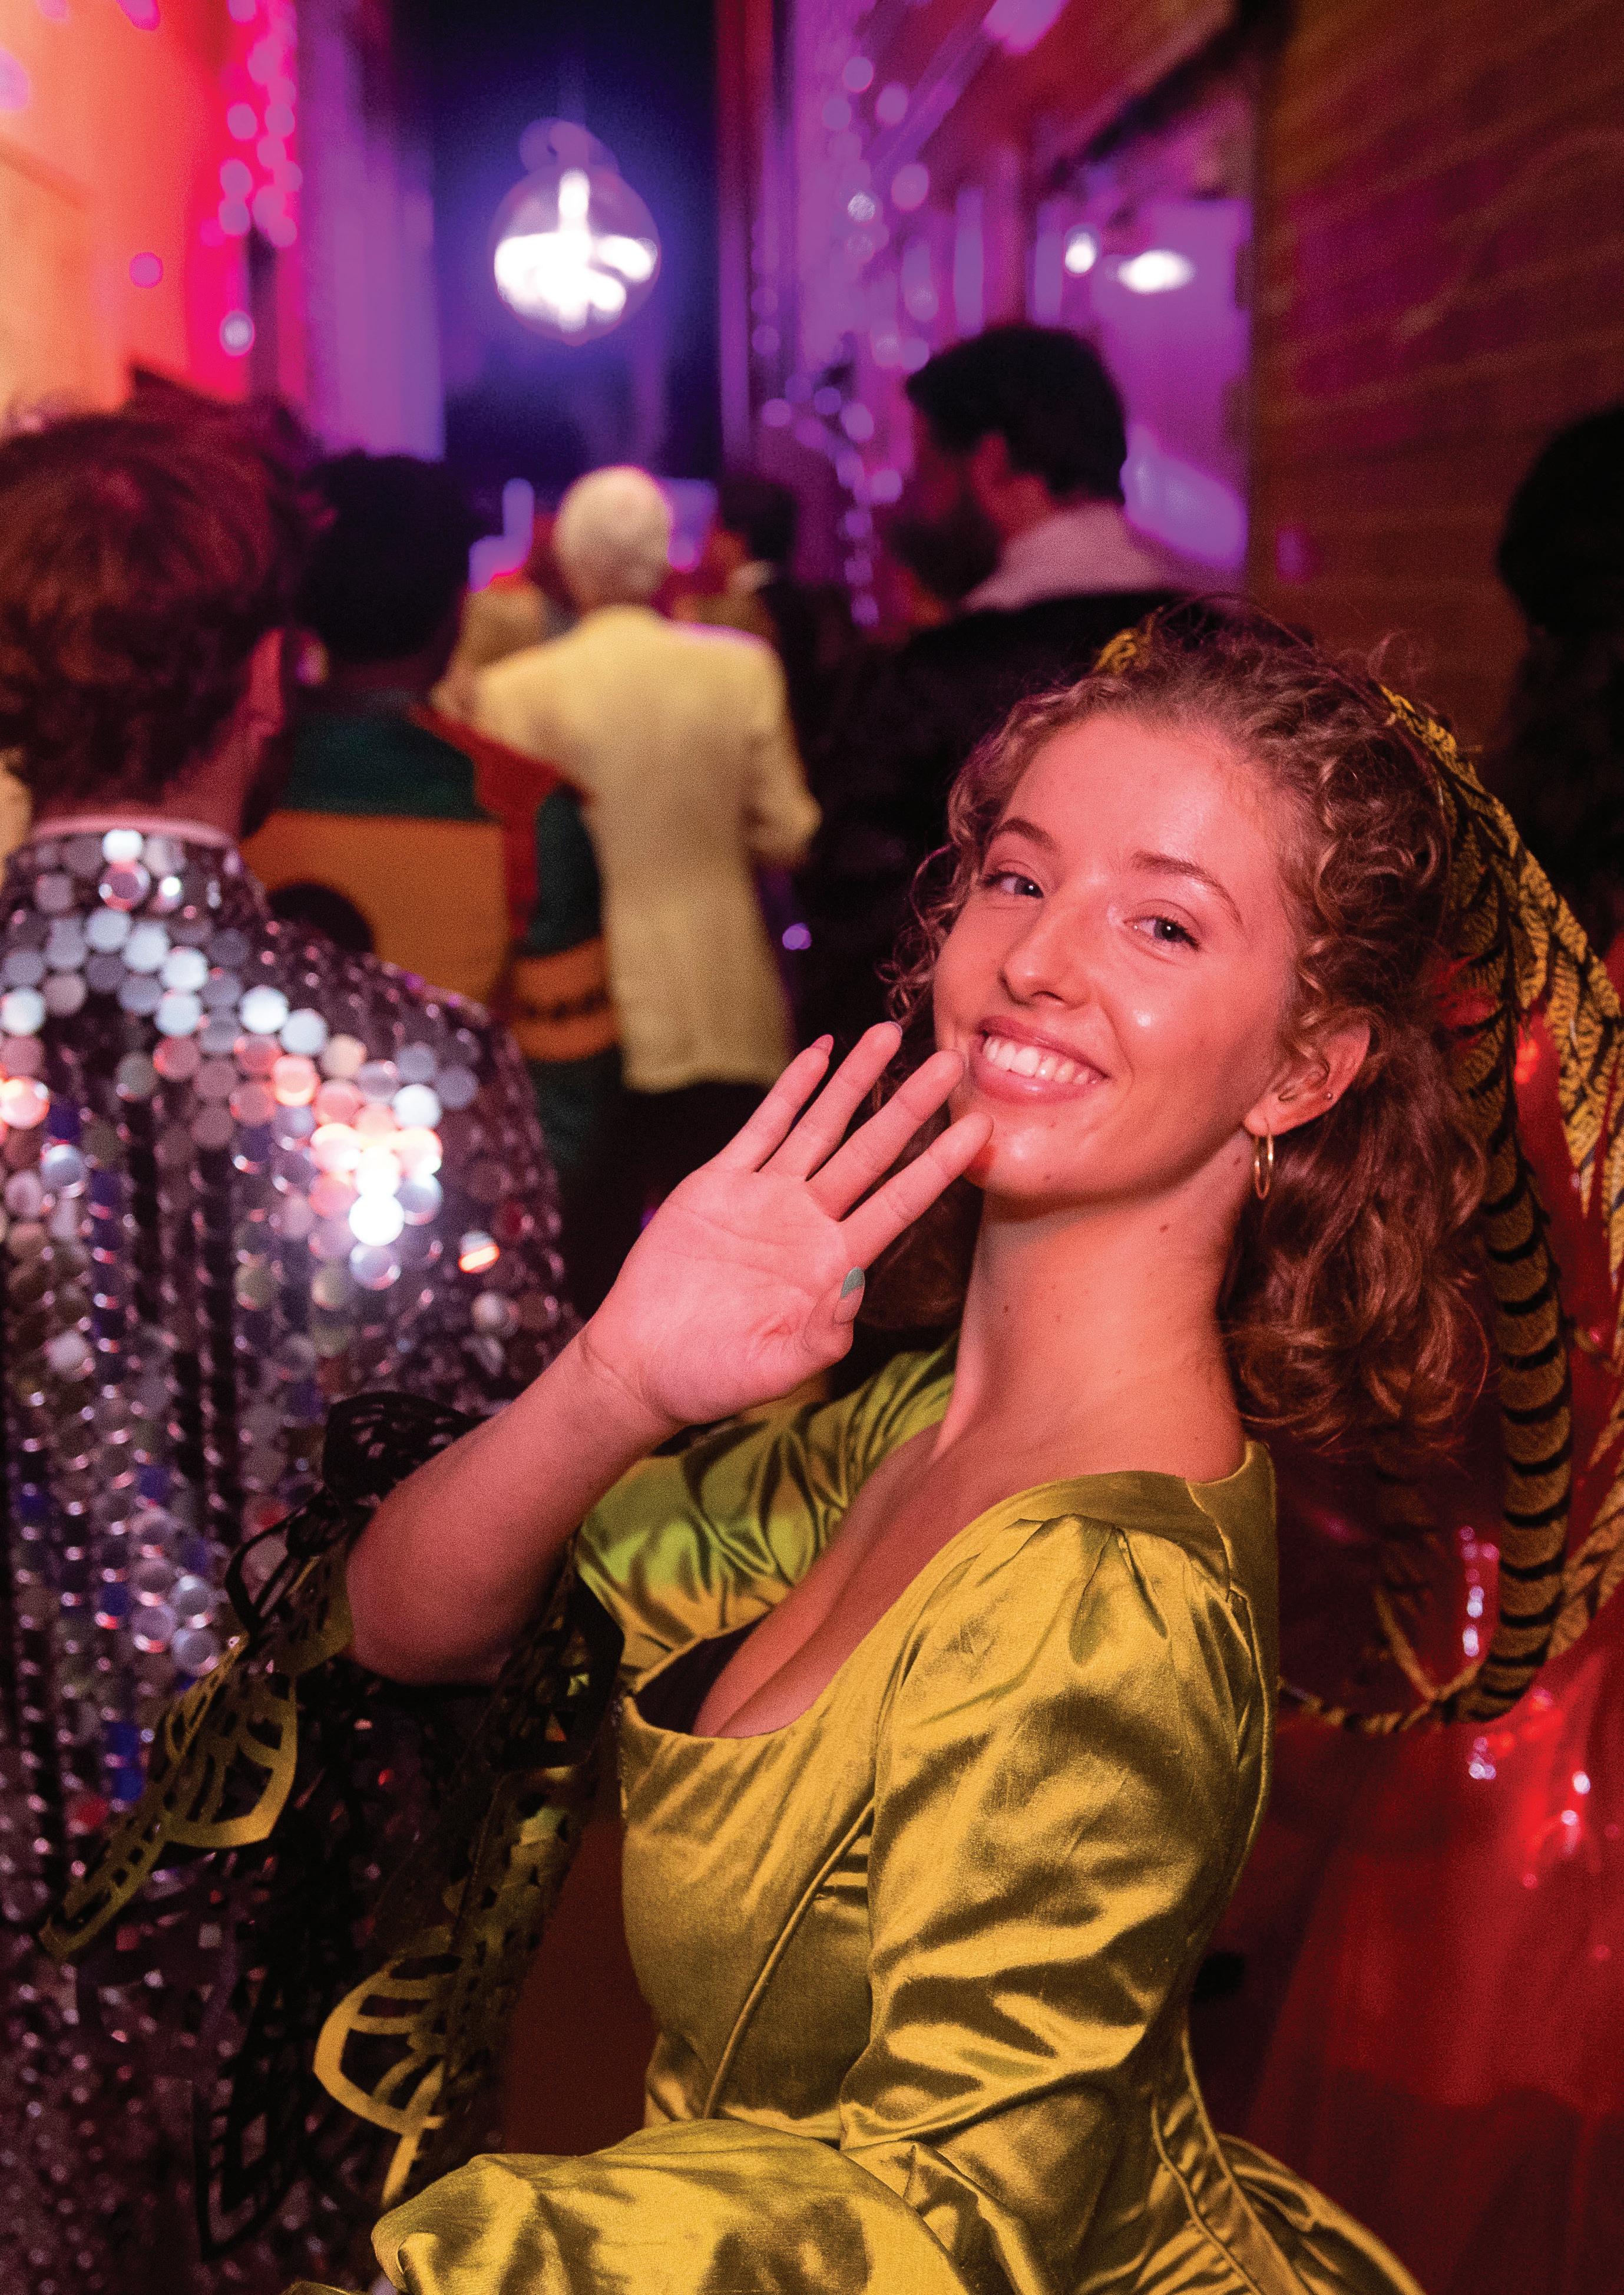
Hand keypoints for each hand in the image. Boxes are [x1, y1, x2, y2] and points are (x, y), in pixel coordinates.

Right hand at [580, 1024, 989, 1431]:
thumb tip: (854, 1297)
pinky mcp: (718, 1184)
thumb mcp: (773, 1369)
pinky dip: (790, 1090)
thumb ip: (818, 1340)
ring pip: (821, 1126)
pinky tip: (818, 1053)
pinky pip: (761, 1128)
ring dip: (854, 1080)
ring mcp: (765, 1198)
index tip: (980, 1129)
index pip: (900, 1203)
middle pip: (871, 1151)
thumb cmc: (712, 1377)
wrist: (643, 1364)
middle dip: (912, 1105)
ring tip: (889, 1033)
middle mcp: (808, 1223)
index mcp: (833, 1267)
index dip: (940, 1165)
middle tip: (953, 1058)